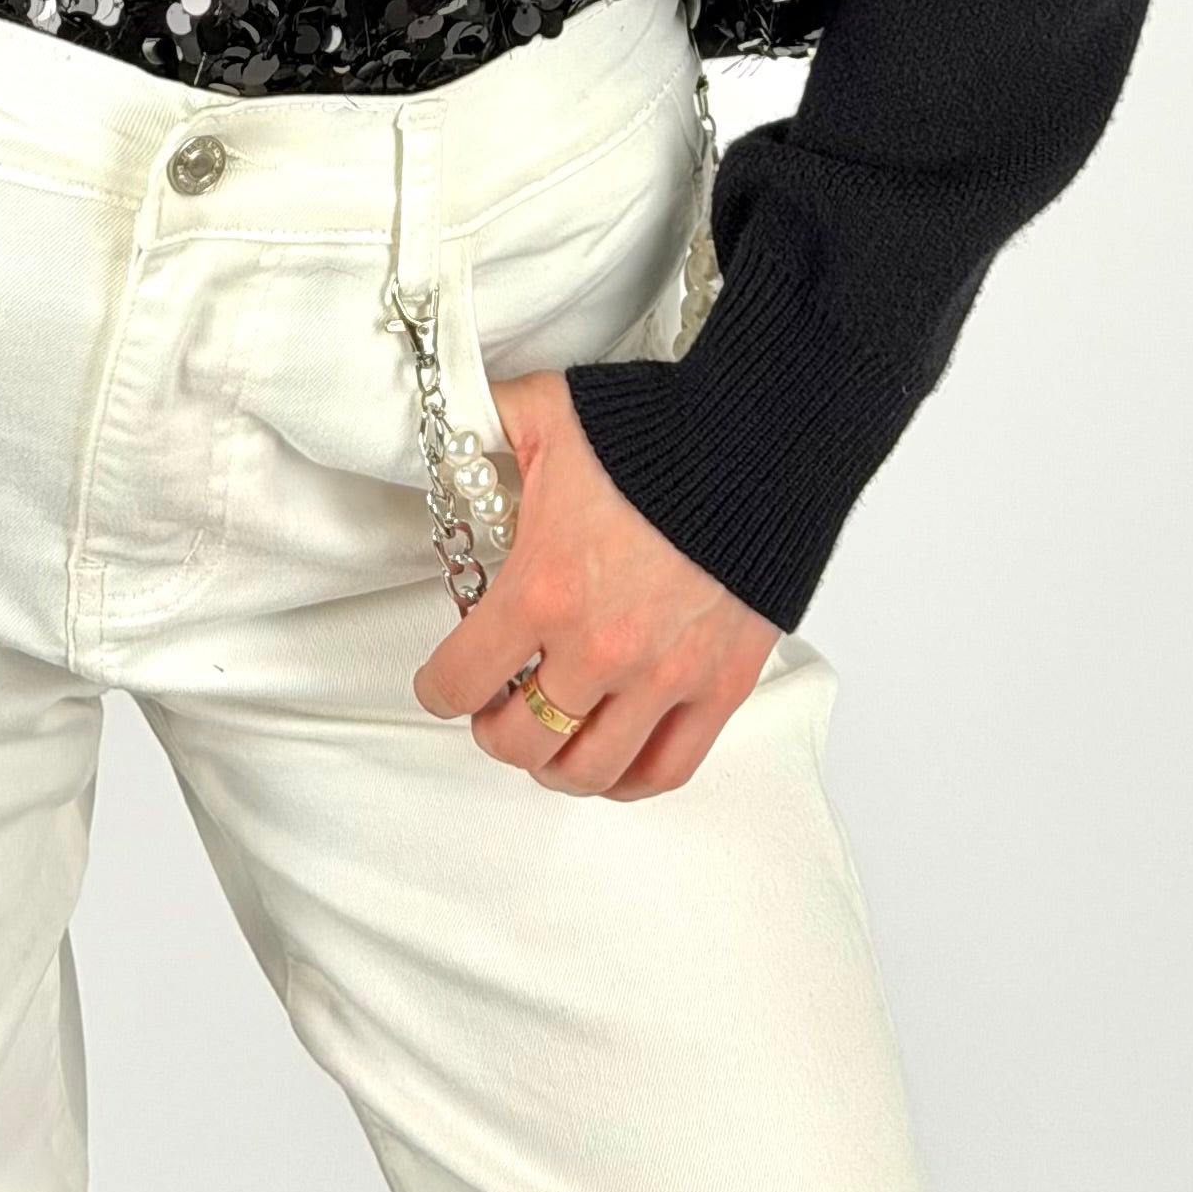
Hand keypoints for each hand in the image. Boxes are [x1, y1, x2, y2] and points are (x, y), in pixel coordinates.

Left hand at [411, 368, 779, 798]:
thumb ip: (481, 421)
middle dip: (494, 729)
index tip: (440, 683)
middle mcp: (598, 648)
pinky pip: (666, 768)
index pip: (460, 680)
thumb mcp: (544, 412)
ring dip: (555, 764)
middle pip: (519, 740)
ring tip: (549, 739)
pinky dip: (629, 779)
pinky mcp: (719, 686)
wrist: (755, 438)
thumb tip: (445, 417)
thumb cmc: (654, 430)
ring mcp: (662, 677)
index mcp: (543, 588)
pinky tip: (611, 759)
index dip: (438, 687)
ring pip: (588, 769)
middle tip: (495, 706)